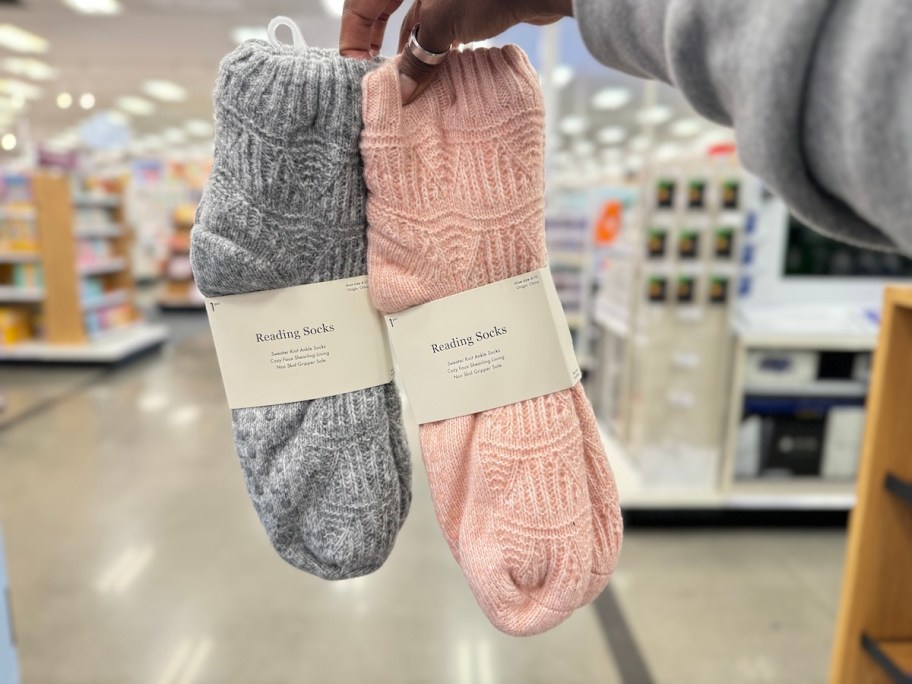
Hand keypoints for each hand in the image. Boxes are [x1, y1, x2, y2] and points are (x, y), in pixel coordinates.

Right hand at [340, 0, 573, 102]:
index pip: (362, 4)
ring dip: (414, 50)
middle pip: (387, 10)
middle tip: (376, 76)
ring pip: (418, 19)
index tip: (355, 70)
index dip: (353, 36)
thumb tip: (399, 93)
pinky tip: (440, 70)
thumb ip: (418, 58)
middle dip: (380, 44)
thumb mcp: (443, 24)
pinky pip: (443, 23)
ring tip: (410, 83)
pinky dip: (438, 46)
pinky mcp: (470, 2)